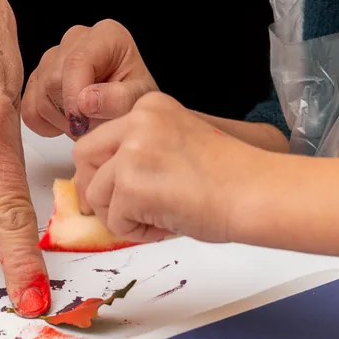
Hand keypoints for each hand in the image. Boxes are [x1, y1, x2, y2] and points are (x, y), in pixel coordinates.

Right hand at [22, 19, 157, 138]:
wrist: (125, 109)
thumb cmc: (135, 99)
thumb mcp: (140, 100)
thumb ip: (119, 99)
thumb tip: (85, 100)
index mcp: (106, 35)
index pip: (77, 61)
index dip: (74, 94)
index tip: (82, 121)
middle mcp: (75, 39)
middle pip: (53, 79)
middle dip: (72, 111)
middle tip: (95, 124)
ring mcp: (52, 57)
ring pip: (40, 95)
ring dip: (62, 120)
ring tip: (87, 122)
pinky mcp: (37, 78)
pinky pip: (29, 108)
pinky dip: (46, 124)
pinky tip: (69, 122)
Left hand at [73, 92, 259, 242]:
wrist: (255, 191)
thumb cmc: (230, 174)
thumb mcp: (176, 142)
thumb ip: (141, 150)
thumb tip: (104, 182)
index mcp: (149, 106)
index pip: (102, 135)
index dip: (105, 167)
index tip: (115, 187)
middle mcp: (137, 120)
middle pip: (84, 154)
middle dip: (93, 186)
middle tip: (112, 210)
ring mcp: (132, 151)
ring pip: (95, 192)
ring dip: (119, 215)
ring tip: (157, 218)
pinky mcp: (131, 185)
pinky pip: (114, 219)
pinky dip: (136, 231)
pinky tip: (166, 225)